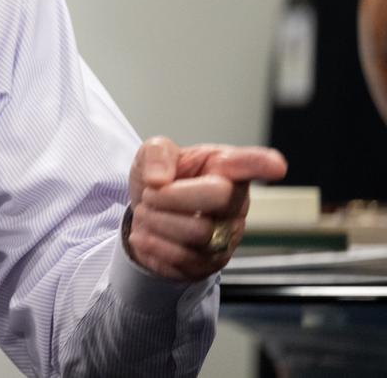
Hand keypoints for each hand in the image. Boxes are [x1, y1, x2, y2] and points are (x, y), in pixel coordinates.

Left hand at [125, 137, 286, 280]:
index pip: (248, 164)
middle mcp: (234, 203)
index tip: (275, 166)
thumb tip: (159, 179)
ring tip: (148, 214)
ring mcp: (227, 237)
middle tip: (150, 194)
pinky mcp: (211, 265)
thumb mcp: (153, 154)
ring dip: (156, 221)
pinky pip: (183, 259)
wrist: (142, 215)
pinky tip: (149, 235)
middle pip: (217, 196)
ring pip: (197, 232)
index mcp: (224, 167)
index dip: (262, 164)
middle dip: (170, 196)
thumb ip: (156, 154)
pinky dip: (153, 245)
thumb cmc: (159, 180)